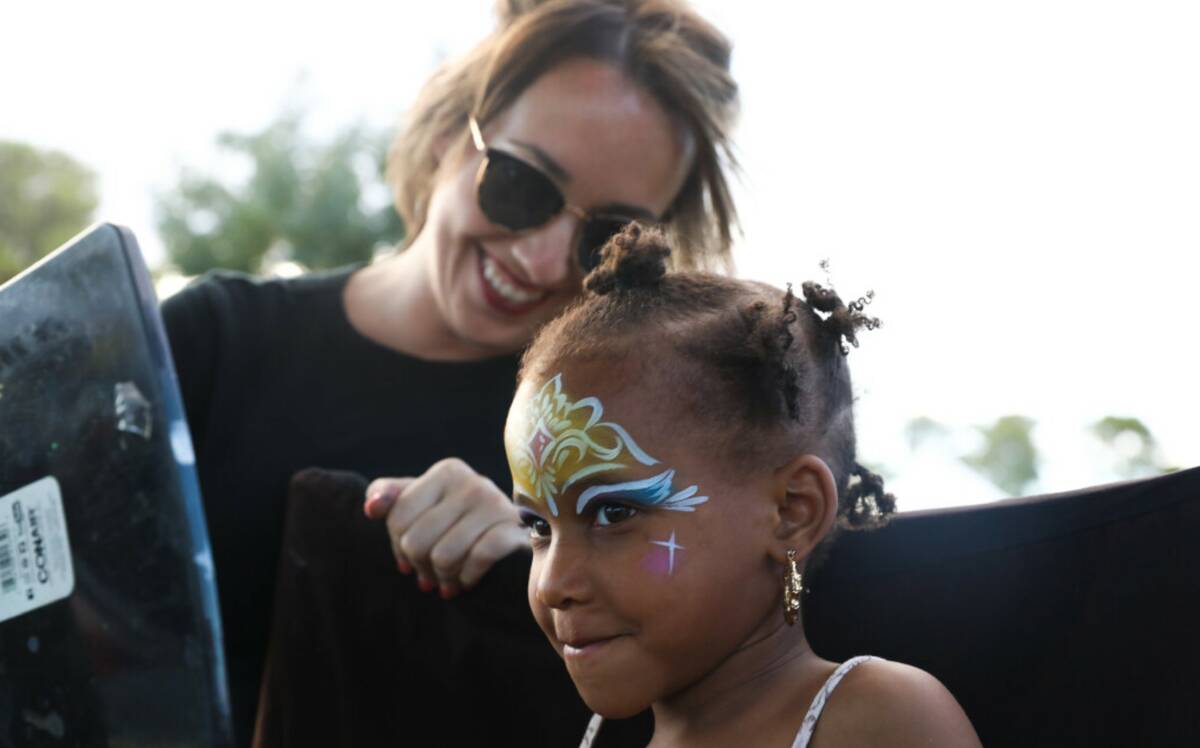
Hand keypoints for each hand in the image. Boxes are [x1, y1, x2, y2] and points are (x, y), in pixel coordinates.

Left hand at [363, 458, 528, 597]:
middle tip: (429, 575)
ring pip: (443, 557)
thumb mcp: (427, 505)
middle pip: (417, 542)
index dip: (398, 547)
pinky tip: (467, 580)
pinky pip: (475, 561)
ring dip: (444, 578)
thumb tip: (371, 507)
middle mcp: (472, 482)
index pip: (398, 518)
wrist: (518, 539)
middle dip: (421, 567)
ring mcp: (495, 505)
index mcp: (447, 472)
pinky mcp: (513, 531)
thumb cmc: (462, 523)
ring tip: (448, 580)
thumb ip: (393, 498)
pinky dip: (467, 578)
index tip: (410, 557)